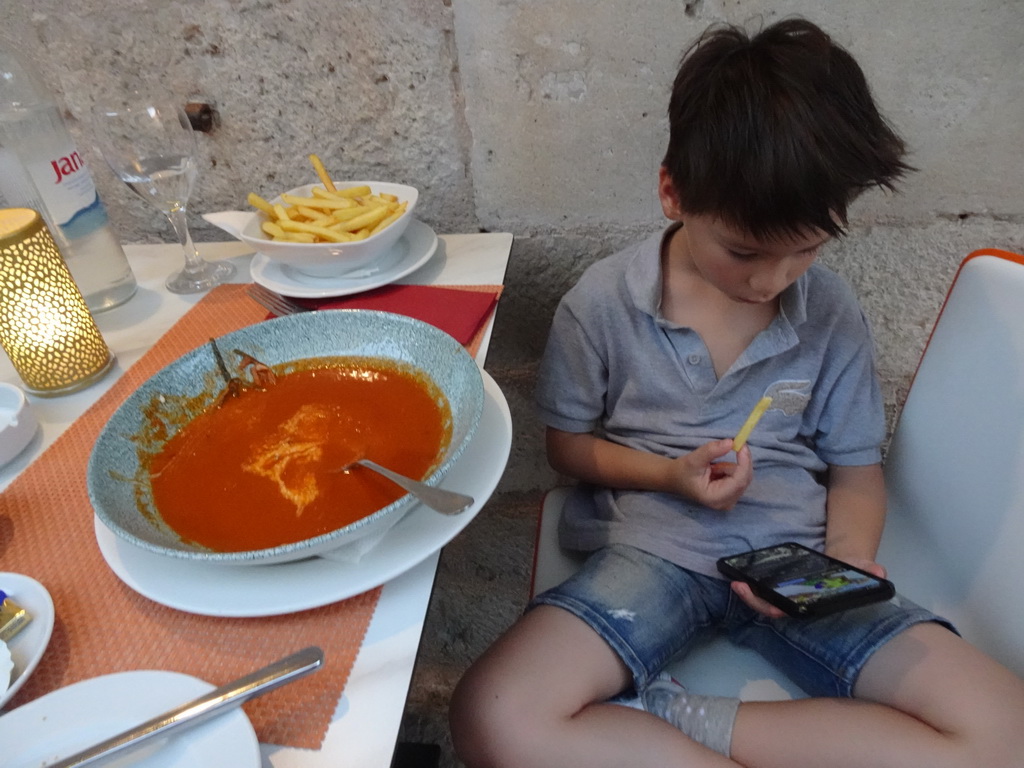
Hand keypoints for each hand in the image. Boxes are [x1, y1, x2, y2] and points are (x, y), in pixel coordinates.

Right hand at [667, 438, 751, 509]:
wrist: (676, 479)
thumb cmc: (683, 471)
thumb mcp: (694, 459)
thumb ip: (712, 450)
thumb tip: (731, 442)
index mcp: (715, 498)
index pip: (739, 481)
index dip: (744, 463)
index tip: (743, 445)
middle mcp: (725, 503)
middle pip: (744, 479)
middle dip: (740, 462)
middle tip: (734, 445)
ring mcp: (729, 501)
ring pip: (744, 477)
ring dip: (732, 466)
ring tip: (713, 467)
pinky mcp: (731, 496)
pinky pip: (740, 478)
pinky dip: (732, 469)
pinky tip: (717, 471)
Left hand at [731, 555, 888, 619]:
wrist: (845, 567)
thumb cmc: (850, 574)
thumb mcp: (859, 569)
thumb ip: (868, 569)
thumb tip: (879, 570)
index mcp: (812, 605)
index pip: (793, 613)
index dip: (780, 611)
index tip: (770, 607)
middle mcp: (797, 605)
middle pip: (772, 609)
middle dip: (755, 602)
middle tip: (740, 586)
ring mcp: (786, 596)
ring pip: (763, 601)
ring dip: (748, 594)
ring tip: (735, 582)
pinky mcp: (779, 586)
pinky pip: (762, 589)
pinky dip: (751, 584)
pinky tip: (740, 574)